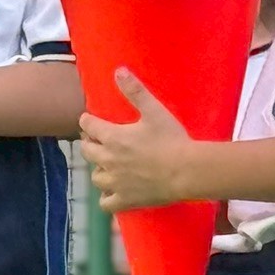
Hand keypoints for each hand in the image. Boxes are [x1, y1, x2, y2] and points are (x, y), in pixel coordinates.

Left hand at [78, 70, 200, 211]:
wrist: (186, 171)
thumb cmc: (171, 139)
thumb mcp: (154, 110)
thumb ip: (135, 91)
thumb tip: (118, 71)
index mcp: (113, 137)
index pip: (88, 126)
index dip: (87, 121)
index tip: (89, 119)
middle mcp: (108, 160)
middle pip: (87, 151)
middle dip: (89, 144)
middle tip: (97, 141)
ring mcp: (115, 182)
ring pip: (95, 177)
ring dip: (98, 169)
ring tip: (107, 166)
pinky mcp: (125, 199)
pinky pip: (106, 203)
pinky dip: (106, 197)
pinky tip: (113, 192)